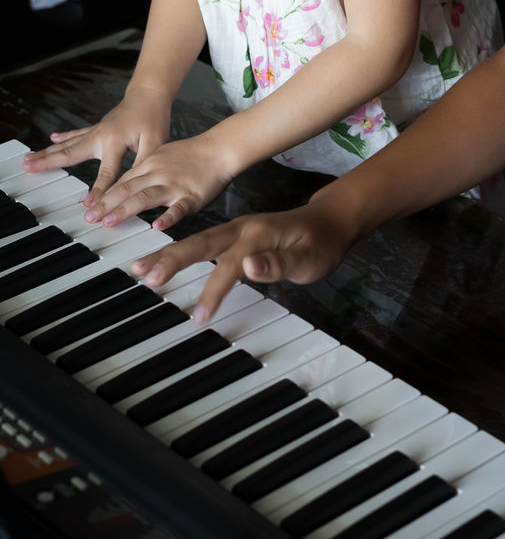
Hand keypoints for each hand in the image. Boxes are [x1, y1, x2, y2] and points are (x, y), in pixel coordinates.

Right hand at [21, 89, 170, 209]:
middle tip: (29, 170)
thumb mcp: (156, 142)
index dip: (99, 191)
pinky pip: (76, 135)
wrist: (150, 93)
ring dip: (47, 152)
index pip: (106, 172)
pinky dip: (63, 138)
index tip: (89, 207)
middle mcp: (100, 136)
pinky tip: (52, 138)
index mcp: (115, 141)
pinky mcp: (97, 128)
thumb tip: (133, 185)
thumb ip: (143, 163)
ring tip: (29, 159)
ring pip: (68, 144)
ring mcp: (96, 131)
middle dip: (49, 163)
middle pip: (71, 153)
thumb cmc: (154, 118)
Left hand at [82, 133, 232, 231]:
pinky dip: (168, 217)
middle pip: (128, 189)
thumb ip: (144, 170)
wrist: (220, 148)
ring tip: (109, 222)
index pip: (122, 182)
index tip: (88, 208)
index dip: (104, 195)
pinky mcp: (192, 195)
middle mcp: (158, 174)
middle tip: (89, 218)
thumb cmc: (192, 154)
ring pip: (146, 197)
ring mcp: (174, 185)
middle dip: (106, 204)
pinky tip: (158, 227)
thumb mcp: (162, 154)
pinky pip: (179, 208)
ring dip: (126, 209)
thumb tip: (126, 184)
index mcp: (150, 164)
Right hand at [130, 206, 349, 322]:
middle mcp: (242, 229)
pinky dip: (179, 253)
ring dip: (168, 255)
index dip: (214, 291)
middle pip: (201, 244)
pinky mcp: (234, 238)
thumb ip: (279, 263)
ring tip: (139, 268)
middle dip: (172, 260)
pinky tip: (161, 262)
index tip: (199, 317)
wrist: (329, 221)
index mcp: (258, 234)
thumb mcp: (309, 258)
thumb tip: (249, 267)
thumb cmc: (321, 243)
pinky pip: (202, 245)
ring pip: (196, 242)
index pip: (230, 265)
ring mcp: (236, 232)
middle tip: (145, 277)